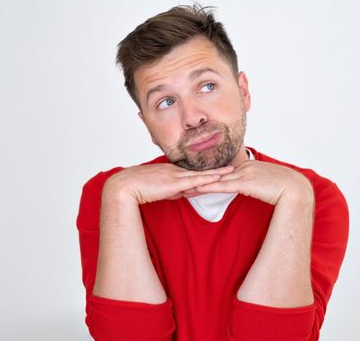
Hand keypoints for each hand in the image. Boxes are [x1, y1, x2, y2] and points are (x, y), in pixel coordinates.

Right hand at [102, 163, 234, 204]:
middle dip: (219, 169)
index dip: (209, 170)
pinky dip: (208, 180)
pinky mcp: (174, 183)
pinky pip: (195, 181)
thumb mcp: (158, 189)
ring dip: (218, 173)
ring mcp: (176, 176)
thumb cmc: (137, 188)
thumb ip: (171, 191)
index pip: (194, 171)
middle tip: (235, 166)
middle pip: (202, 171)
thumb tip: (183, 193)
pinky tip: (219, 179)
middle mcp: (176, 171)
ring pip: (202, 175)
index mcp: (172, 171)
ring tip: (233, 170)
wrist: (124, 186)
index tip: (221, 169)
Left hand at [192, 161, 313, 204]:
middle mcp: (244, 167)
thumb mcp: (267, 183)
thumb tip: (251, 189)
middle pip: (216, 173)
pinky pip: (222, 186)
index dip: (209, 176)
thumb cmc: (285, 187)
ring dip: (199, 183)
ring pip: (216, 179)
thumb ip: (257, 184)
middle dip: (199, 178)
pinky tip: (196, 189)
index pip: (224, 172)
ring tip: (183, 187)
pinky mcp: (244, 183)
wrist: (295, 188)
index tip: (196, 179)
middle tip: (183, 181)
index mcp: (249, 166)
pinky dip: (208, 187)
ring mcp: (244, 174)